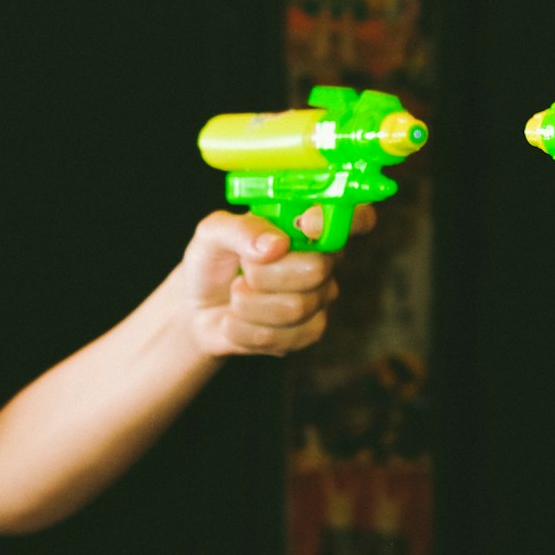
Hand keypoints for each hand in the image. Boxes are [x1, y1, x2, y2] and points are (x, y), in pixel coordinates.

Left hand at [181, 206, 375, 357]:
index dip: (348, 219)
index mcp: (311, 225)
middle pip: (318, 268)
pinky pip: (284, 337)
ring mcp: (321, 297)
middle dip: (265, 273)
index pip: (358, 217)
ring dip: (248, 303)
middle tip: (244, 269)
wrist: (196, 308)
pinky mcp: (309, 332)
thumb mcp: (213, 233)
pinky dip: (245, 330)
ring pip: (295, 306)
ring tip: (236, 294)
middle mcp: (326, 259)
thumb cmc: (213, 260)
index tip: (307, 223)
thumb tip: (276, 244)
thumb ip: (242, 229)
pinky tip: (236, 321)